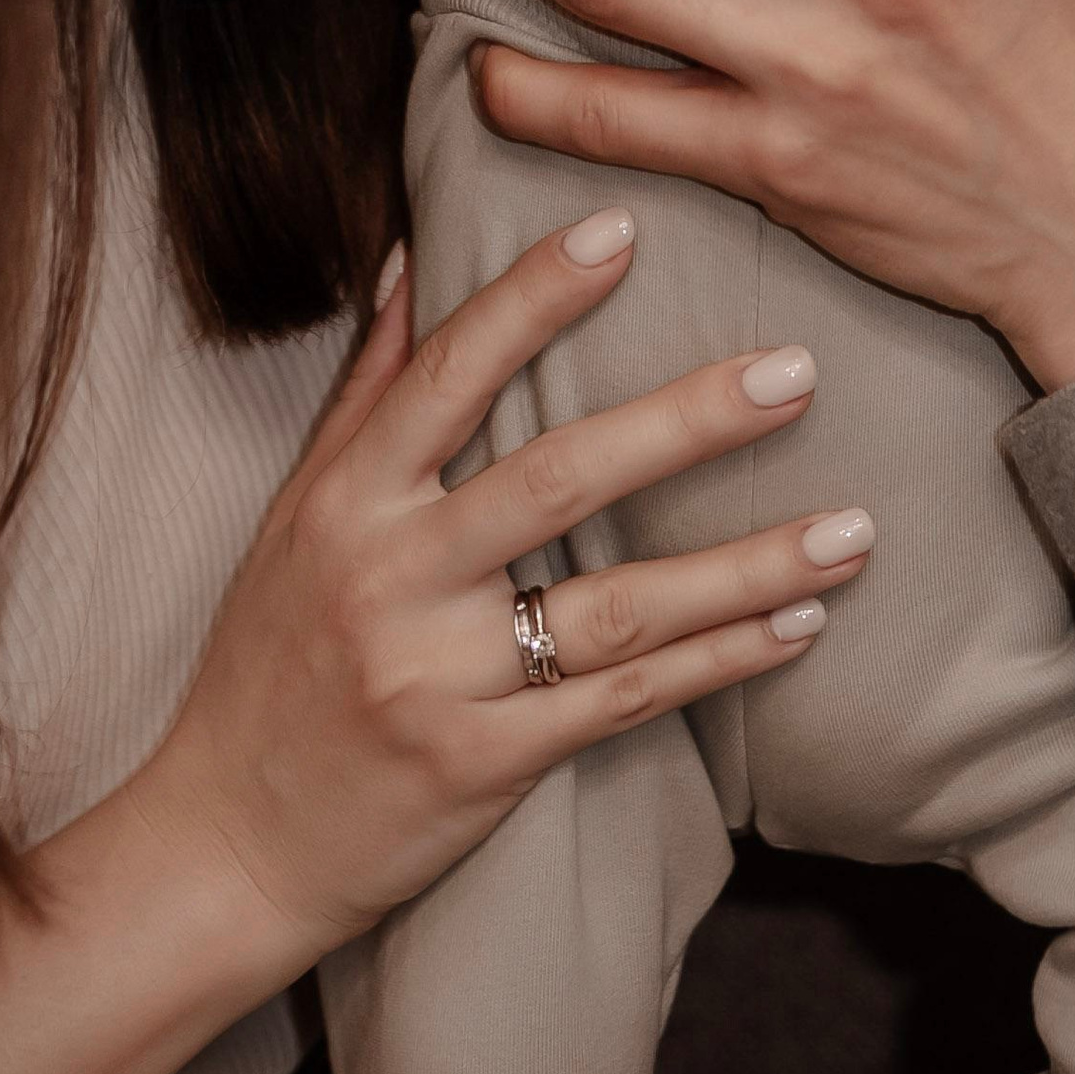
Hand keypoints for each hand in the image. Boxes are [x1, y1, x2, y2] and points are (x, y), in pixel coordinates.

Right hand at [142, 217, 872, 965]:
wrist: (222, 847)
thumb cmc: (268, 658)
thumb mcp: (299, 511)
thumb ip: (372, 384)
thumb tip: (417, 249)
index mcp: (351, 499)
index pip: (452, 372)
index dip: (534, 295)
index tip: (622, 227)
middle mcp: (393, 577)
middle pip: (557, 478)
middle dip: (687, 420)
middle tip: (796, 370)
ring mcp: (440, 677)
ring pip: (616, 604)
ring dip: (746, 564)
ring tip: (852, 526)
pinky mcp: (481, 766)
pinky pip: (621, 703)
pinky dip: (716, 663)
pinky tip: (796, 627)